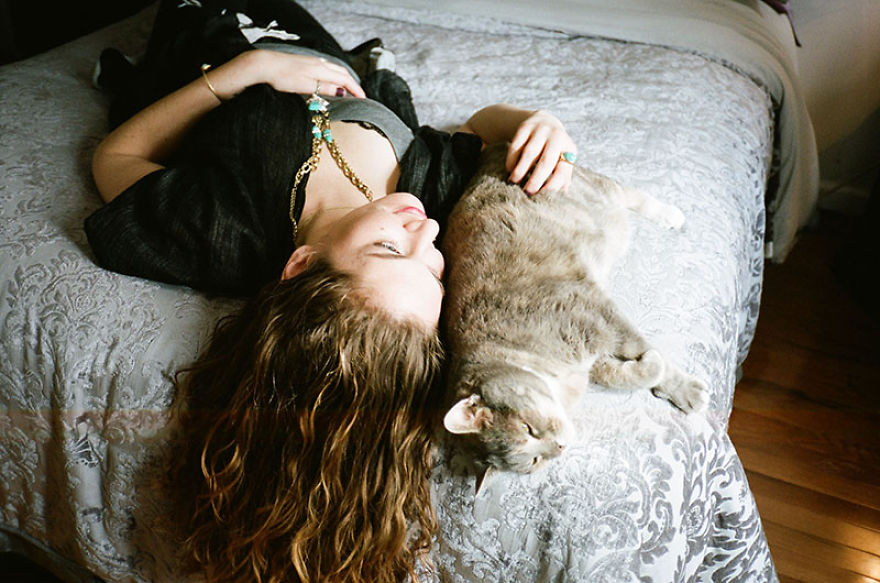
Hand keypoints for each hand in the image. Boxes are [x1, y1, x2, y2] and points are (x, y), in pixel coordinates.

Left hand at [224, 50, 364, 98]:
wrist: (265, 64)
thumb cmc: (282, 77)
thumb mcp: (305, 86)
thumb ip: (324, 88)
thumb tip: (343, 91)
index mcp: (321, 69)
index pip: (345, 79)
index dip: (356, 90)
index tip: (364, 100)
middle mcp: (320, 63)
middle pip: (343, 73)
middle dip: (353, 84)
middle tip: (360, 96)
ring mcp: (313, 61)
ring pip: (335, 69)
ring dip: (344, 79)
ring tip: (349, 89)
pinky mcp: (306, 62)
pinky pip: (327, 68)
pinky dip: (335, 75)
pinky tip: (331, 80)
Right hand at [505, 110, 575, 194]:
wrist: (544, 121)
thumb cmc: (554, 150)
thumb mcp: (561, 160)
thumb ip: (562, 177)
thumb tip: (560, 197)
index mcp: (569, 149)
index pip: (563, 170)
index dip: (553, 185)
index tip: (543, 197)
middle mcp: (557, 137)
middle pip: (547, 161)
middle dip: (536, 179)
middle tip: (527, 192)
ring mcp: (541, 130)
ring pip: (529, 153)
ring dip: (520, 170)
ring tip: (514, 182)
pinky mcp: (525, 127)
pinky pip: (516, 145)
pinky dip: (512, 159)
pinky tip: (509, 169)